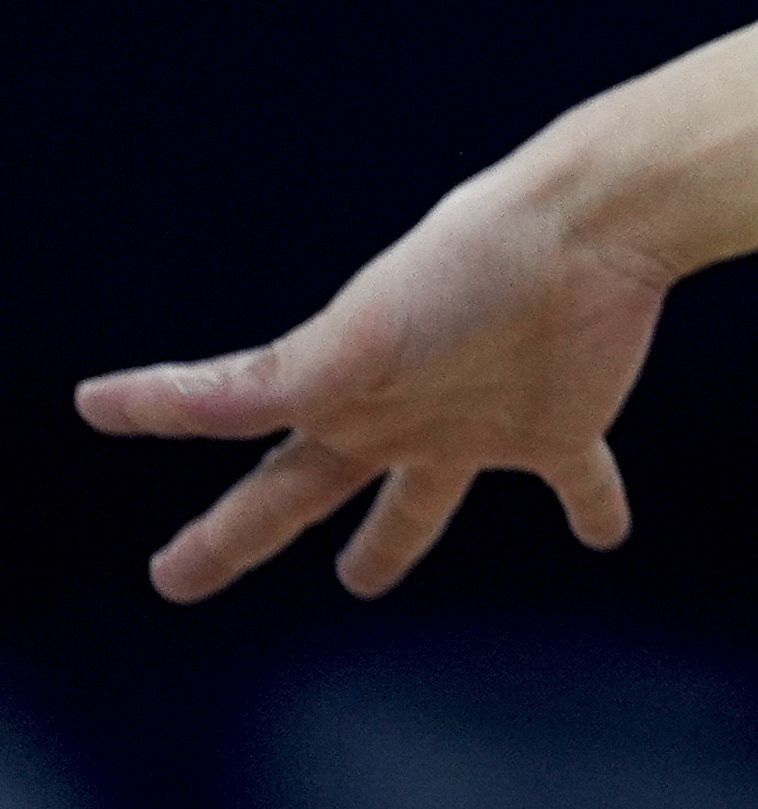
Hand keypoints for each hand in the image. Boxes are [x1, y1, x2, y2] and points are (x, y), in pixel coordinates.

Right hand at [75, 163, 656, 600]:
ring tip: (363, 579)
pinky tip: (607, 535)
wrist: (587, 229)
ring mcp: (478, 424)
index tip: (98, 420)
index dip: (184, 465)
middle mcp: (397, 418)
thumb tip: (103, 402)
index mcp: (344, 399)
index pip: (249, 456)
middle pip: (308, 491)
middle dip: (243, 534)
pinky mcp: (565, 426)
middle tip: (178, 575)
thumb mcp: (348, 339)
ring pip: (425, 499)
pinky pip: (583, 481)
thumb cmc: (465, 267)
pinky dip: (596, 507)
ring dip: (395, 538)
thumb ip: (252, 386)